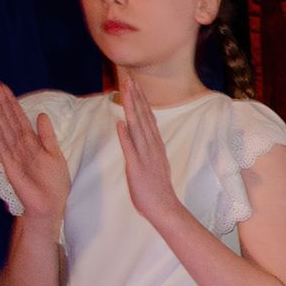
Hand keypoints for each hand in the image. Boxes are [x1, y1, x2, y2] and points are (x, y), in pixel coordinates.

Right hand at [0, 80, 67, 223]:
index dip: (10, 102)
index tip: (1, 86)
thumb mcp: (55, 154)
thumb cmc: (53, 182)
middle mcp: (20, 146)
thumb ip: (47, 135)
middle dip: (0, 103)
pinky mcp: (11, 168)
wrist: (50, 205)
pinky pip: (4, 149)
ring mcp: (14, 156)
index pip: (18, 117)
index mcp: (31, 142)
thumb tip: (41, 114)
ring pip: (4, 130)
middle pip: (8, 120)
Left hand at [112, 76, 183, 229]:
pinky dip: (126, 135)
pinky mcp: (137, 167)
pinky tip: (120, 122)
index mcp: (155, 144)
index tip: (134, 84)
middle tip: (129, 78)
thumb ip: (146, 145)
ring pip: (137, 127)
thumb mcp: (153, 161)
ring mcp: (145, 156)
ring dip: (131, 109)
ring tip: (125, 92)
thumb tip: (134, 130)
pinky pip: (131, 149)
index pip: (147, 117)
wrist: (164, 207)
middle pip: (143, 117)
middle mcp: (152, 146)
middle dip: (135, 97)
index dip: (140, 100)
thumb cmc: (156, 187)